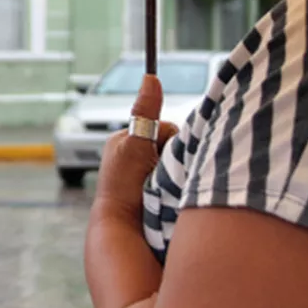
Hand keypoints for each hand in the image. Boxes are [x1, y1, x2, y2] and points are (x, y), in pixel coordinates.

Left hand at [92, 74, 178, 221]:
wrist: (123, 229)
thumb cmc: (123, 187)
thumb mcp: (135, 144)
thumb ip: (146, 112)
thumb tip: (151, 77)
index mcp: (128, 140)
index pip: (168, 129)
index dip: (170, 140)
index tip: (163, 156)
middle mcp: (138, 155)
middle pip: (177, 146)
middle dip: (177, 157)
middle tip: (166, 174)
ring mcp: (151, 176)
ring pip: (183, 163)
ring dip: (181, 173)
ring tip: (169, 187)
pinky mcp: (163, 194)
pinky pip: (183, 181)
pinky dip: (182, 186)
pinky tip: (175, 196)